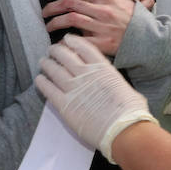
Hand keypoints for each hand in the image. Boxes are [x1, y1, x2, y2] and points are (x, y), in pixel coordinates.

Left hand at [35, 34, 155, 162]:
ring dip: (47, 64)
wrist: (124, 129)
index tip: (68, 39)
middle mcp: (86, 74)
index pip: (83, 47)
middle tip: (52, 50)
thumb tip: (112, 82)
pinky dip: (42, 82)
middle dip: (57, 50)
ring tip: (43, 62)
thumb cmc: (131, 112)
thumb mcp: (124, 86)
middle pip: (65, 55)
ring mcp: (73, 88)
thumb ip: (113, 80)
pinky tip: (39, 79)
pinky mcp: (64, 105)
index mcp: (102, 67)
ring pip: (53, 69)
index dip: (73, 41)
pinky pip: (48, 89)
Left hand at [42, 0, 136, 55]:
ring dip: (55, 22)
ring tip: (48, 26)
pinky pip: (80, 42)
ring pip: (71, 20)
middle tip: (44, 12)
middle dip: (51, 7)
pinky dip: (67, 42)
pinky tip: (59, 44)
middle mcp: (102, 10)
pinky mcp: (103, 43)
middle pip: (69, 3)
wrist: (148, 40)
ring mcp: (102, 26)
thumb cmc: (133, 18)